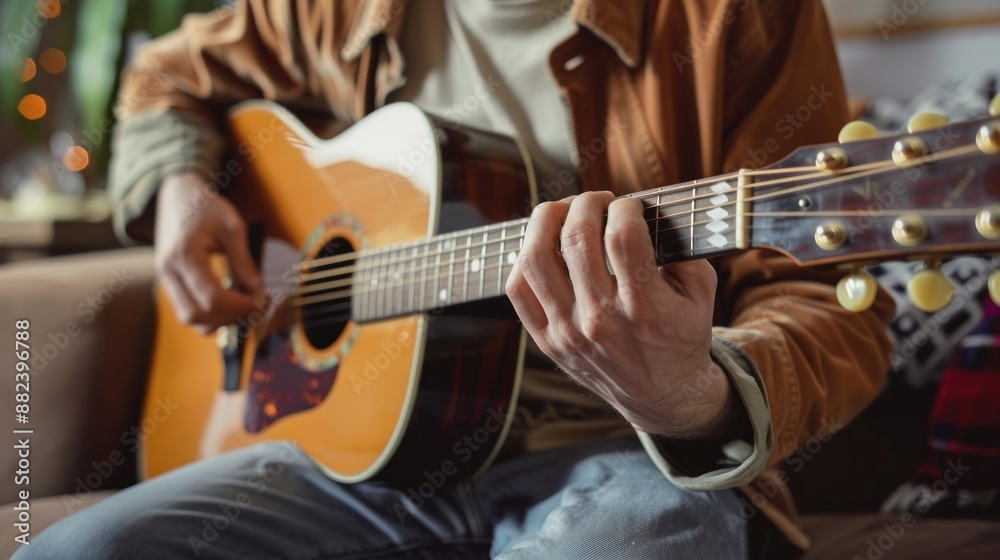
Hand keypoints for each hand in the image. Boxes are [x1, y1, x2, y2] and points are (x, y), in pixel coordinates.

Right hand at [154, 172, 261, 333]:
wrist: (178, 196)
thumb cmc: (205, 207)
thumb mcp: (232, 226)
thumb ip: (244, 261)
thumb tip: (258, 291)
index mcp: (185, 255)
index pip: (212, 298)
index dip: (240, 307)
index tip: (263, 302)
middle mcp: (169, 270)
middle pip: (197, 314)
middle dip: (230, 317)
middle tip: (255, 307)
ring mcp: (165, 278)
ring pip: (188, 318)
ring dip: (218, 321)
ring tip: (243, 307)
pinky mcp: (168, 282)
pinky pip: (185, 310)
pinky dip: (207, 316)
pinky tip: (228, 305)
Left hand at [506, 191, 742, 439]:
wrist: (663, 397)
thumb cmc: (682, 336)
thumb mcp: (701, 293)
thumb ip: (682, 248)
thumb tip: (650, 208)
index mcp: (646, 308)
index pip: (622, 236)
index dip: (624, 207)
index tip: (631, 206)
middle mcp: (602, 321)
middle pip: (577, 239)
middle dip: (586, 203)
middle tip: (599, 202)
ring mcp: (569, 332)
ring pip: (536, 259)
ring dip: (547, 220)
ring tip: (565, 212)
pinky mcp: (547, 341)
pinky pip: (518, 289)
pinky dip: (525, 258)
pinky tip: (546, 246)